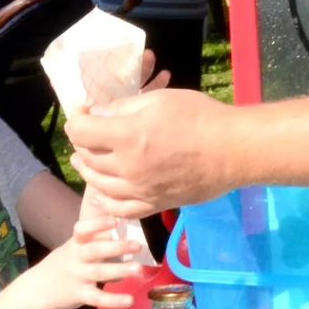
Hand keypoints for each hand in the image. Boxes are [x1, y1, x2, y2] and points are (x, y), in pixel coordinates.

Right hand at [28, 217, 144, 308]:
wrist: (39, 289)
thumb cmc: (63, 264)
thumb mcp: (74, 248)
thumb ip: (94, 238)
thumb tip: (119, 219)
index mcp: (75, 244)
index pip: (82, 229)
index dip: (98, 224)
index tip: (115, 220)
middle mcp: (75, 258)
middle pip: (95, 250)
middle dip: (116, 246)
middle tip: (138, 244)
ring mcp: (77, 276)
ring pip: (99, 272)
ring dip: (119, 270)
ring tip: (139, 268)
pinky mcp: (80, 295)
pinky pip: (98, 298)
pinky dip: (114, 300)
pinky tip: (130, 300)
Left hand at [69, 89, 229, 219]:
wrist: (232, 150)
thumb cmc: (199, 117)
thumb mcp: (159, 99)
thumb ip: (124, 107)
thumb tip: (101, 114)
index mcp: (127, 136)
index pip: (80, 131)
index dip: (76, 118)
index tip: (83, 111)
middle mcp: (127, 167)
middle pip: (87, 157)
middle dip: (80, 143)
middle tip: (86, 133)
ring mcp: (139, 190)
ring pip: (98, 184)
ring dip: (87, 170)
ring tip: (84, 160)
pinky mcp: (153, 204)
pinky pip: (120, 209)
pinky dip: (105, 202)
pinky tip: (101, 193)